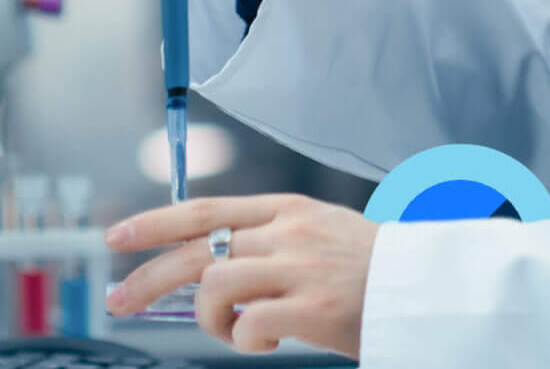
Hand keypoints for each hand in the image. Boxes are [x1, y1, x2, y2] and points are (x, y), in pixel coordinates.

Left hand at [102, 194, 378, 355]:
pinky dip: (243, 340)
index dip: (153, 222)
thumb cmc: (374, 270)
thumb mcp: (319, 231)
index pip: (203, 208)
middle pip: (195, 250)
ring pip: (213, 286)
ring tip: (231, 331)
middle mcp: (287, 232)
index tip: (117, 236)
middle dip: (146, 277)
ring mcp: (300, 268)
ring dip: (205, 318)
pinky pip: (247, 324)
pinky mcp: (314, 307)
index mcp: (285, 209)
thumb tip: (210, 262)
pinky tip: (263, 342)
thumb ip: (269, 237)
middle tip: (118, 301)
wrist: (432, 289)